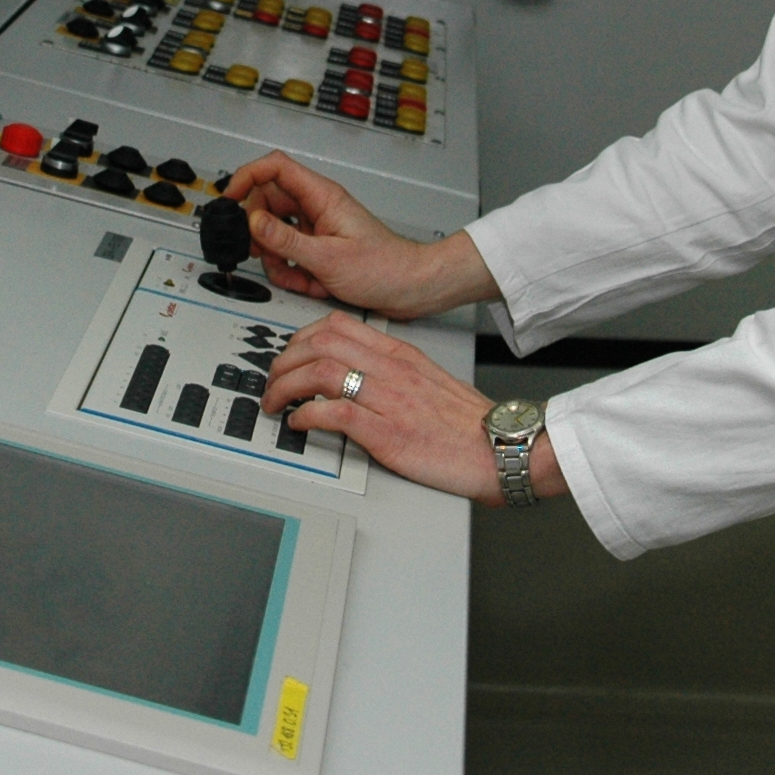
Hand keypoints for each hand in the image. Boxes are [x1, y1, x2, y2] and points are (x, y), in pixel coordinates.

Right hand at [220, 152, 497, 321]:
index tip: (229, 198)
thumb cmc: (384, 268)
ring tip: (293, 272)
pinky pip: (290, 255)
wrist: (411, 288)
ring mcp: (317, 229)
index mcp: (321, 197)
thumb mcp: (327, 258)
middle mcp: (317, 208)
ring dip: (276, 257)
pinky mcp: (320, 250)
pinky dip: (292, 272)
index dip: (247, 177)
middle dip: (259, 230)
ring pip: (276, 233)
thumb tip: (253, 223)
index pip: (275, 167)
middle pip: (269, 204)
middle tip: (261, 250)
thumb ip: (286, 240)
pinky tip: (308, 283)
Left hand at [263, 315, 564, 505]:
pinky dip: (306, 416)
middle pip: (319, 344)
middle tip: (272, 381)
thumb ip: (392, 372)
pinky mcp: (388, 434)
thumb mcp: (428, 380)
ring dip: (285, 387)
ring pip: (320, 372)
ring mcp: (388, 400)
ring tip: (274, 403)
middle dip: (283, 361)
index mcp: (400, 354)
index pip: (336, 326)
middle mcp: (391, 370)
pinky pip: (334, 413)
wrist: (502, 448)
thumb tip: (356, 376)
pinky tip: (298, 424)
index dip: (299, 339)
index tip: (288, 356)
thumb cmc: (468, 423)